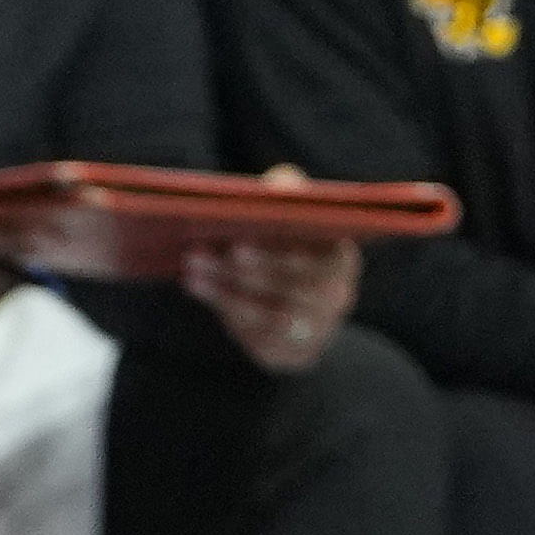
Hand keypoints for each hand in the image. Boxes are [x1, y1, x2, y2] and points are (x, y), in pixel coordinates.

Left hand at [179, 169, 356, 374]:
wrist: (299, 311)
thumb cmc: (288, 251)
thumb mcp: (293, 222)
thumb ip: (290, 197)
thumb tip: (280, 181)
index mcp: (343, 260)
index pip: (321, 261)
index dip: (280, 255)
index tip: (238, 243)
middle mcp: (338, 297)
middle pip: (293, 288)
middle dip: (243, 272)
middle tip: (197, 253)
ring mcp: (317, 329)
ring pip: (273, 313)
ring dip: (226, 290)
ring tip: (191, 269)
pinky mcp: (291, 352)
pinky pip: (259, 336)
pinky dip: (226, 311)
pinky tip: (198, 288)